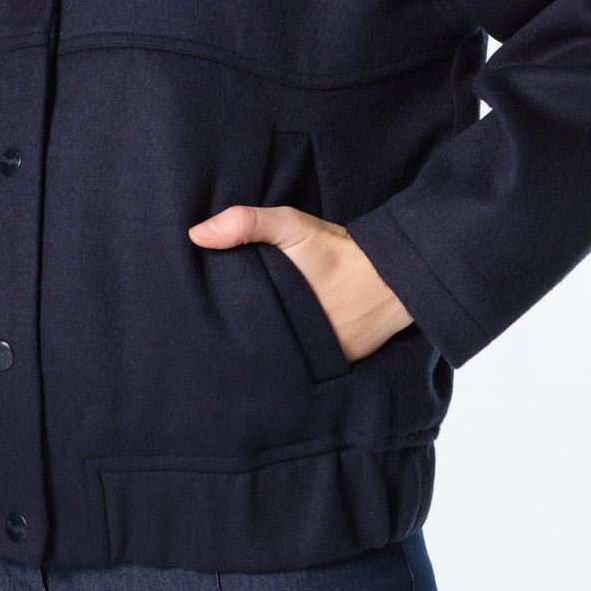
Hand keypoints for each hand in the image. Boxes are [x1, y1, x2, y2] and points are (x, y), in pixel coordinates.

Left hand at [188, 203, 413, 362]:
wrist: (395, 275)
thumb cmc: (338, 250)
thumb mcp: (292, 227)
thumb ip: (247, 224)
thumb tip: (195, 235)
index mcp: (278, 314)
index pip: (231, 328)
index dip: (215, 321)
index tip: (197, 313)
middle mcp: (297, 347)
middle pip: (253, 347)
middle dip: (236, 338)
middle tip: (216, 327)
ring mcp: (318, 361)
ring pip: (279, 359)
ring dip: (265, 349)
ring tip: (243, 338)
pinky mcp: (336, 366)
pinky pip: (305, 364)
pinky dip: (294, 354)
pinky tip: (282, 341)